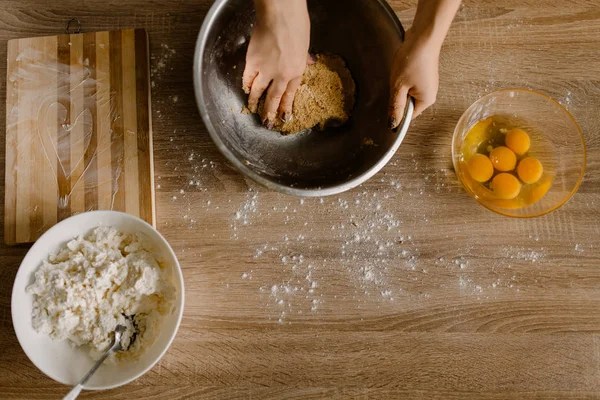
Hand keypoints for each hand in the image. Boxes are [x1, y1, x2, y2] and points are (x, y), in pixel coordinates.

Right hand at [243, 0, 312, 128]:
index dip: (286, 107)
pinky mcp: (252, 63)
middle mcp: (281, 75)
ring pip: (259, 92)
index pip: (290, 94)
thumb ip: (305, 56)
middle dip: (270, 112)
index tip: (284, 117)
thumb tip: (311, 61)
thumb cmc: (297, 24)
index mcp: (297, 71)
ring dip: (255, 102)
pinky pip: (247, 79)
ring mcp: (266, 70)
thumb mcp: (306, 44)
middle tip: (267, 123)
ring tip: (252, 110)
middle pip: (274, 98)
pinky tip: (244, 90)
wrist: (281, 17)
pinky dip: (245, 85)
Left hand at [388, 30, 440, 127]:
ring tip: (398, 75)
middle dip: (398, 97)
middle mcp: (430, 94)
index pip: (409, 116)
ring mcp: (428, 83)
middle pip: (408, 104)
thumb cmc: (412, 61)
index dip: (397, 112)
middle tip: (394, 85)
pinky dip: (403, 79)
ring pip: (408, 92)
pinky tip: (401, 70)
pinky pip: (410, 83)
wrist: (423, 37)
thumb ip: (396, 106)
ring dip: (400, 87)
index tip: (388, 103)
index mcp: (426, 100)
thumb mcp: (399, 86)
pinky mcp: (424, 74)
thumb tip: (393, 124)